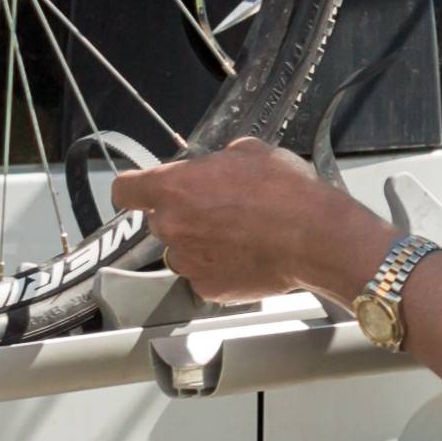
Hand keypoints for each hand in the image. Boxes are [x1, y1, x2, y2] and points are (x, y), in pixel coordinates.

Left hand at [110, 139, 388, 307]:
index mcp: (174, 187)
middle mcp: (171, 226)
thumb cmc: (287, 191)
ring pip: (182, 251)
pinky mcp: (207, 287)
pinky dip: (221, 269)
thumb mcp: (254, 153)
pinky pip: (204, 276)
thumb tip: (220, 165)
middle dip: (184, 216)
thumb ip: (221, 160)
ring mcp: (187, 261)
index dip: (136, 189)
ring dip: (201, 245)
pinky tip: (248, 258)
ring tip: (240, 238)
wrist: (317, 237)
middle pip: (160, 221)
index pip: (124, 190)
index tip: (145, 191)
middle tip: (220, 212)